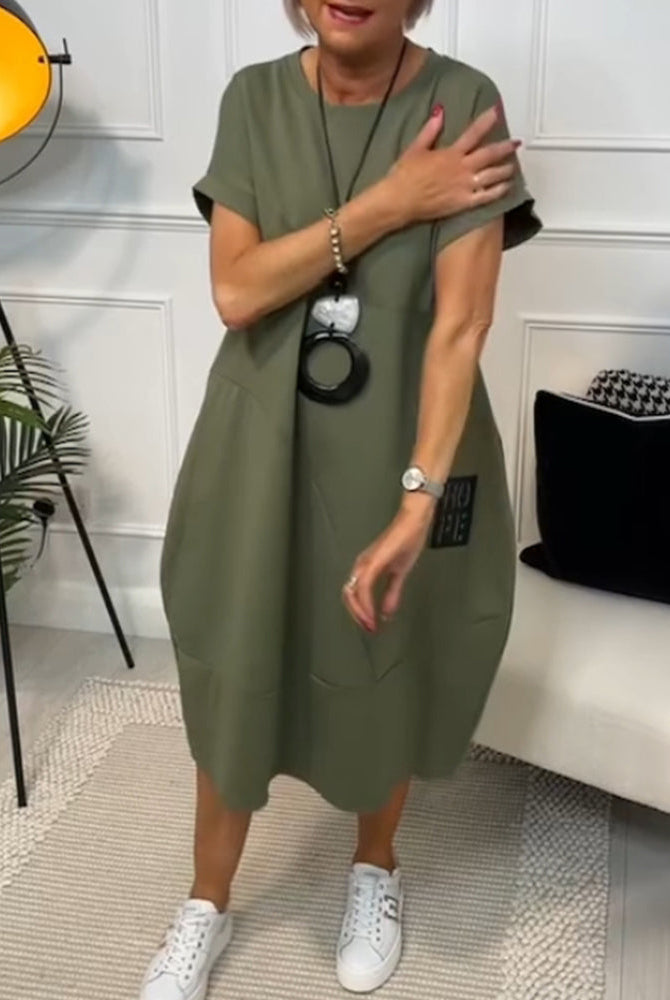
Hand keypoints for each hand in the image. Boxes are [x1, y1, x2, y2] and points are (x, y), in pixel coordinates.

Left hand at [342, 504, 433, 632]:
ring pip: (353, 592)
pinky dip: (366, 602)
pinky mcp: (374, 561)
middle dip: (357, 615)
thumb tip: (386, 614)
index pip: (354, 594)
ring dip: (360, 612)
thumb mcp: (400, 573)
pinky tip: (373, 613)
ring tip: (370, 625)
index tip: (371, 627)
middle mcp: (362, 565)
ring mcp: (366, 562)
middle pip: (349, 596)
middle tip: (369, 629)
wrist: (414, 521)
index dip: (359, 612)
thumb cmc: (407, 541)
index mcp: (366, 567)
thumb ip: (391, 593)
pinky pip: (364, 586)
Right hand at [385, 103, 520, 227]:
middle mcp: (462, 168)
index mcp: (451, 153)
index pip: (473, 133)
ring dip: (505, 169)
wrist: (400, 201)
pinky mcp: (464, 203)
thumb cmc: (404, 174)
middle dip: (504, 147)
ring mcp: (465, 186)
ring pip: (491, 176)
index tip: (497, 111)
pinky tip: (506, 187)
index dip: (486, 121)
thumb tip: (440, 111)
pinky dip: (498, 191)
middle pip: (489, 155)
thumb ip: (430, 130)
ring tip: (513, 165)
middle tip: (516, 143)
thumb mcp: (415, 148)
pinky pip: (486, 196)